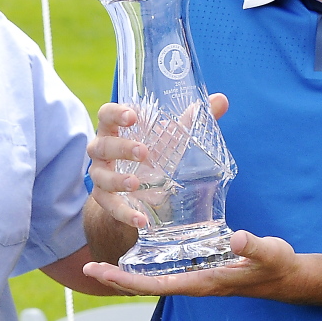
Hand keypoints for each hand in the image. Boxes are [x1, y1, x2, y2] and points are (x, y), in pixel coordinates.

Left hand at [82, 229, 301, 299]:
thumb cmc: (277, 264)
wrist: (288, 276)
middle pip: (147, 287)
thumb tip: (236, 238)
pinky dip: (144, 269)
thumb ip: (252, 245)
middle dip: (116, 279)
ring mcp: (196, 279)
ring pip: (153, 281)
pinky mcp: (200, 271)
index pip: (158, 285)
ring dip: (126, 275)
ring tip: (99, 266)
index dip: (129, 280)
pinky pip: (165, 274)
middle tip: (87, 267)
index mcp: (205, 282)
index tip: (103, 272)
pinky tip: (134, 259)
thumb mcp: (268, 251)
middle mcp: (195, 283)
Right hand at [86, 94, 229, 230]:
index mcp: (115, 129)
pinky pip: (108, 207)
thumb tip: (221, 100)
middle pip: (102, 145)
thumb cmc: (153, 153)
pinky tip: (141, 220)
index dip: (115, 113)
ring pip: (100, 176)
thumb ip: (192, 120)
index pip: (106, 114)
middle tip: (144, 152)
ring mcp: (100, 175)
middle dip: (122, 148)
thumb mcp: (170, 137)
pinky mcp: (104, 200)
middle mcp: (102, 151)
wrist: (137, 190)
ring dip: (117, 180)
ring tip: (136, 184)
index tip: (133, 116)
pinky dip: (123, 213)